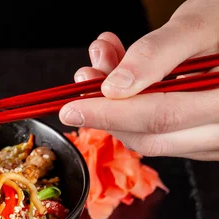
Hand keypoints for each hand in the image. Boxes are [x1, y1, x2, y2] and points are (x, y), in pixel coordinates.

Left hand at [59, 0, 218, 160]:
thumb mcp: (201, 22)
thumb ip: (158, 53)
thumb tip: (115, 87)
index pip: (161, 118)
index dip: (109, 114)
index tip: (71, 107)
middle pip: (152, 137)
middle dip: (107, 109)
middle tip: (86, 76)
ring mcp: (216, 140)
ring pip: (154, 139)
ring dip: (118, 108)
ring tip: (105, 65)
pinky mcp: (205, 138)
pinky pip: (164, 134)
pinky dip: (136, 110)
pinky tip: (126, 79)